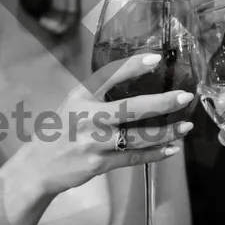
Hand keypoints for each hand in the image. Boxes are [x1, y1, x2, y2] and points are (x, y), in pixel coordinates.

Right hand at [22, 52, 193, 194]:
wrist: (39, 166)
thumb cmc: (60, 131)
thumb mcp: (73, 104)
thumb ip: (99, 95)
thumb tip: (134, 81)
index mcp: (81, 96)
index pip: (109, 75)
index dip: (133, 66)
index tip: (156, 58)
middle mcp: (88, 117)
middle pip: (131, 109)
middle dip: (161, 103)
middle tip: (184, 97)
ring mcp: (94, 142)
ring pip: (138, 137)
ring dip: (166, 133)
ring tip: (185, 127)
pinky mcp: (99, 163)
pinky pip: (133, 158)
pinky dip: (155, 154)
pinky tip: (171, 149)